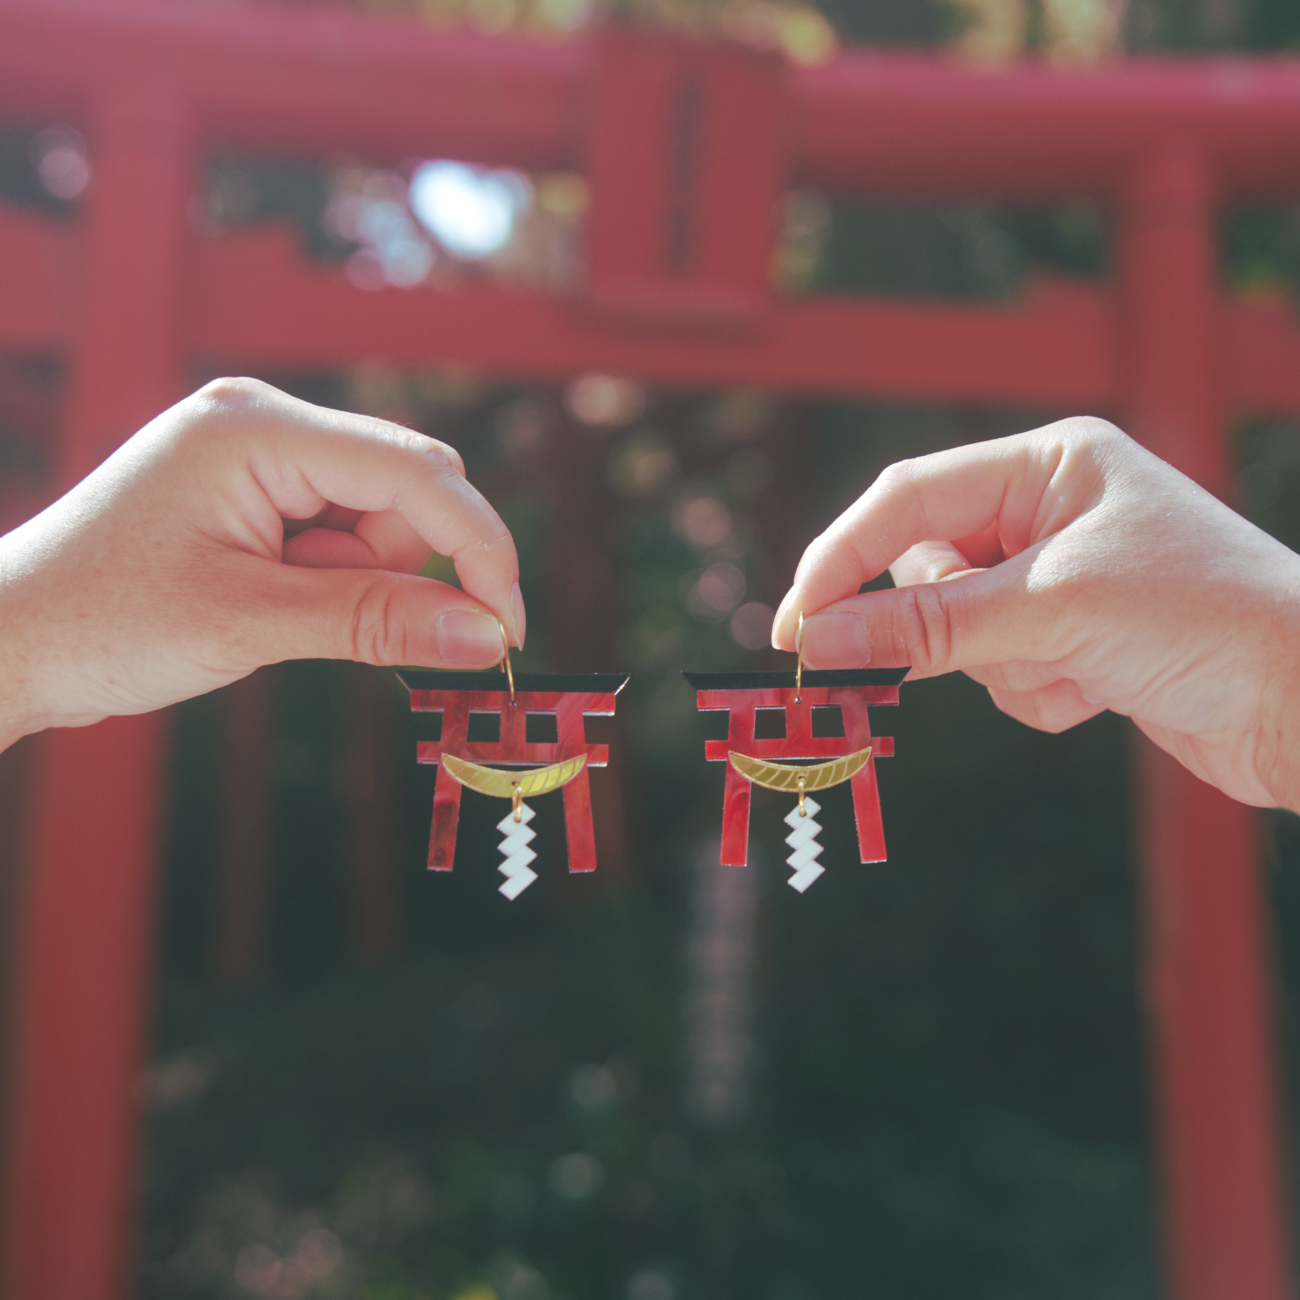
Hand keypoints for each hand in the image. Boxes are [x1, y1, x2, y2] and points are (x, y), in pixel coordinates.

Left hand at [0, 378, 523, 748]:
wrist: (10, 641)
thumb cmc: (102, 623)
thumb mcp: (250, 624)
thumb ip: (379, 623)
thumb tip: (489, 637)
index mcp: (256, 427)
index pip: (414, 472)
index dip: (477, 549)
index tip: (506, 631)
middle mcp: (263, 419)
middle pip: (406, 489)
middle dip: (405, 568)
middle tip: (358, 633)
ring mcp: (259, 449)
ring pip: (381, 517)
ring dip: (362, 581)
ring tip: (276, 612)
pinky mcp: (257, 486)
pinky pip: (344, 530)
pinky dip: (337, 579)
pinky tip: (274, 601)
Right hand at [773, 417, 1299, 810]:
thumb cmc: (1204, 618)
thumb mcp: (1051, 610)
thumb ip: (924, 626)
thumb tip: (814, 640)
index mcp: (1048, 463)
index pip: (908, 500)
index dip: (841, 558)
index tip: (793, 626)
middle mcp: (1047, 512)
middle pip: (926, 571)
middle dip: (946, 627)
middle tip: (982, 654)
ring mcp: (1057, 579)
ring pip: (957, 633)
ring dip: (1005, 668)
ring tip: (1079, 671)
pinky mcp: (1072, 640)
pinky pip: (999, 673)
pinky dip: (1035, 694)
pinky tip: (1101, 692)